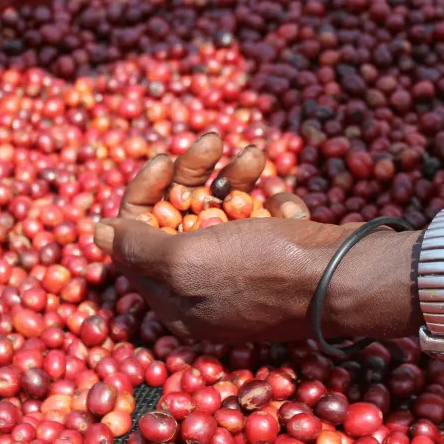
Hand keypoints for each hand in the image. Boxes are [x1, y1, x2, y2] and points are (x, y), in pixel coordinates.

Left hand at [93, 132, 419, 343]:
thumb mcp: (183, 261)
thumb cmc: (259, 271)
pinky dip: (271, 201)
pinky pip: (262, 216)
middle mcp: (207, 290)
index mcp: (176, 304)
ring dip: (235, 175)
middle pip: (179, 216)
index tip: (163, 161)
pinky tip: (287, 207)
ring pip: (222, 207)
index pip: (138, 240)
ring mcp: (245, 271)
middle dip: (194, 172)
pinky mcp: (282, 255)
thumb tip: (97, 233)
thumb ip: (136, 247)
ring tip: (253, 155)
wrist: (346, 277)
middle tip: (212, 140)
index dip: (144, 195)